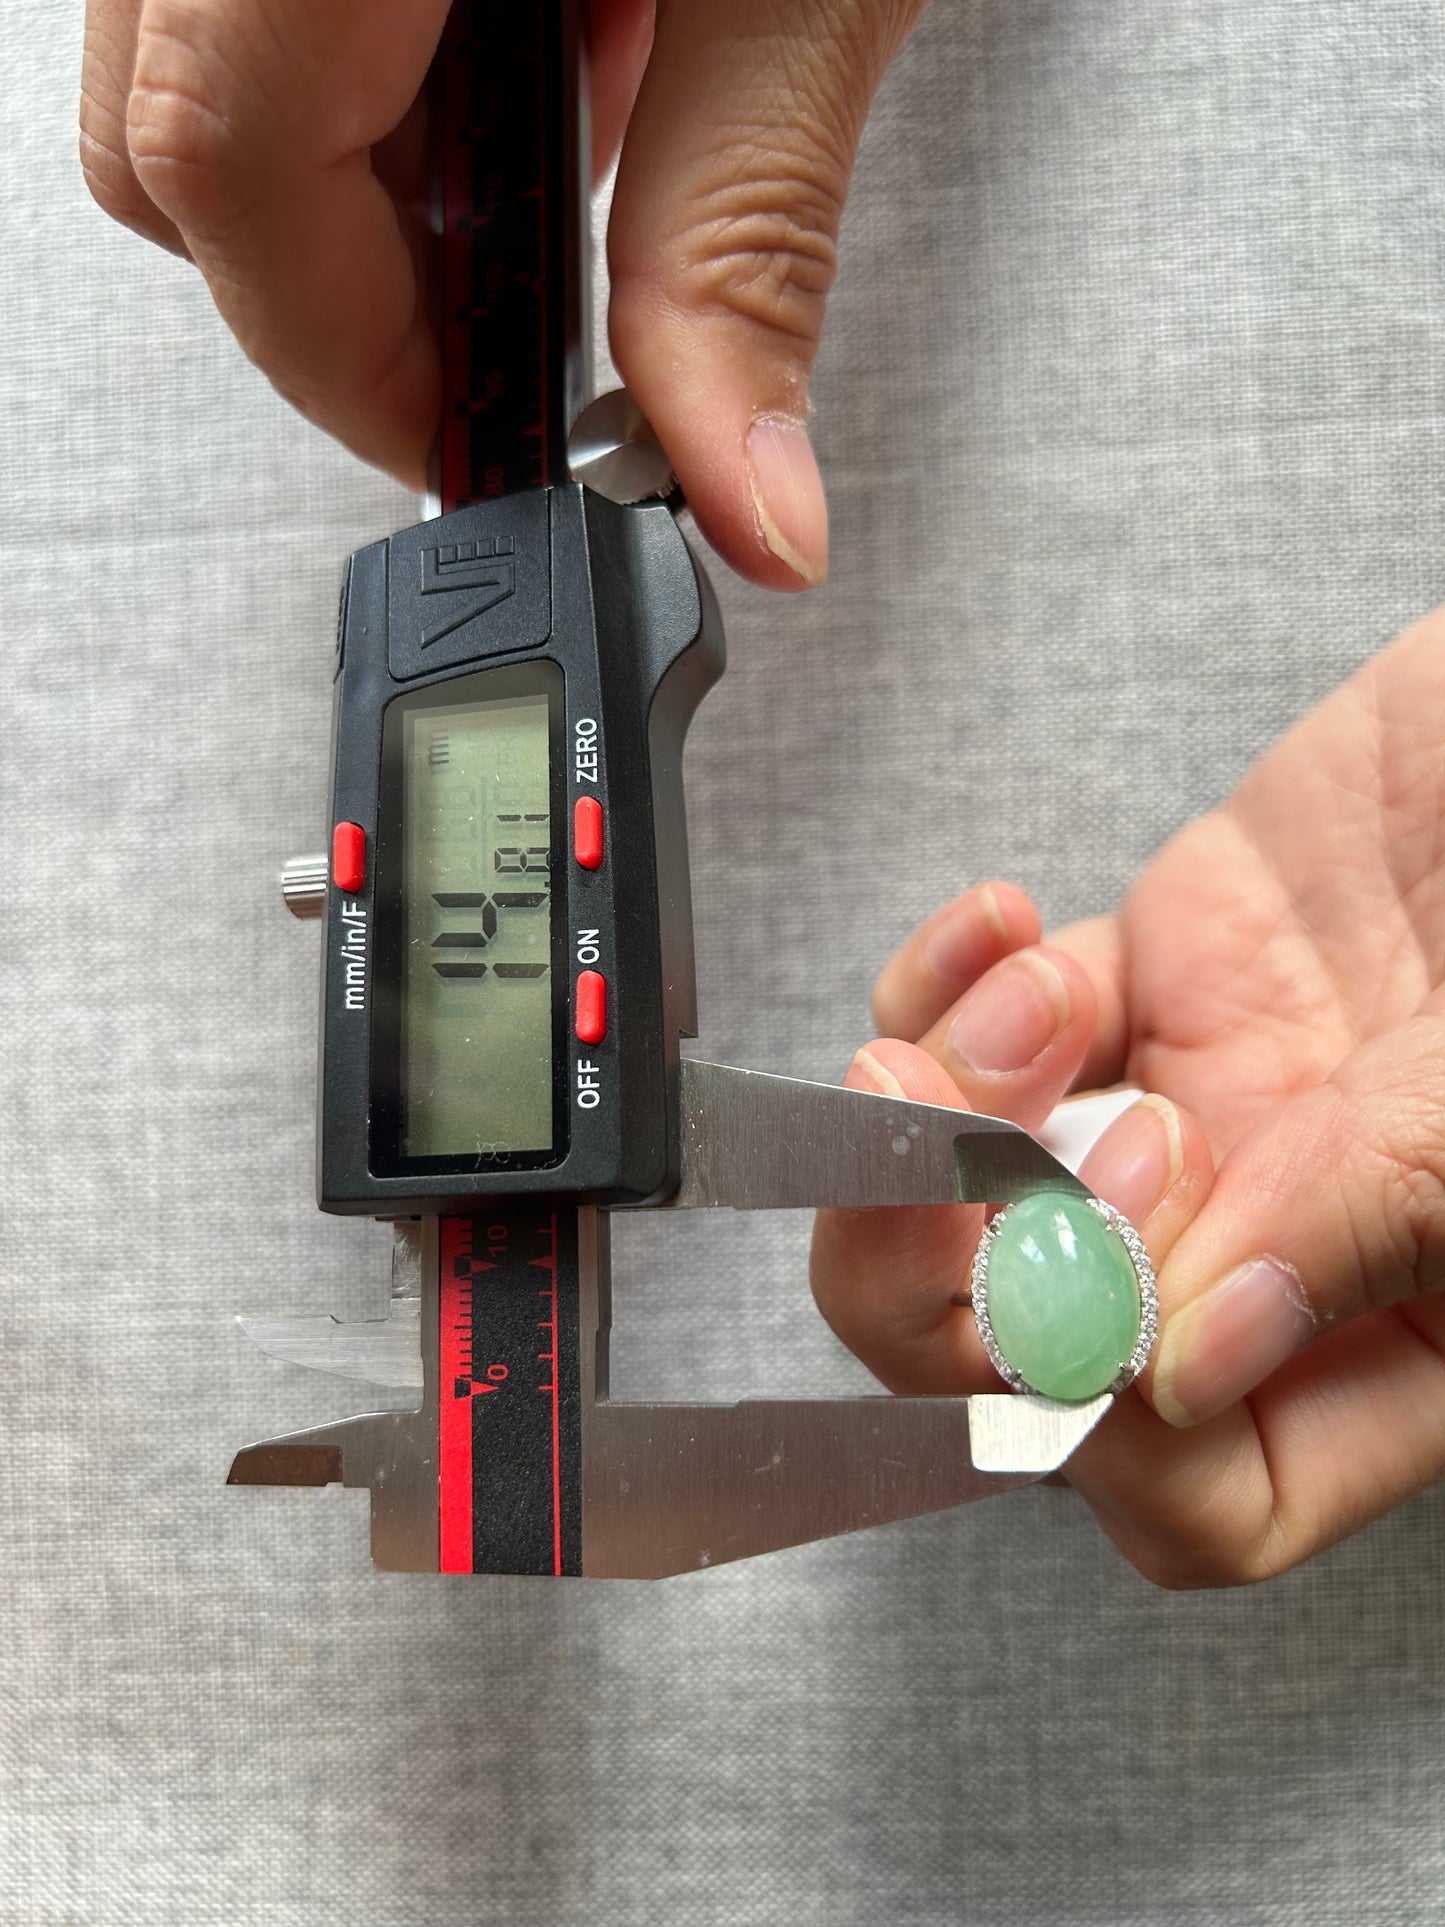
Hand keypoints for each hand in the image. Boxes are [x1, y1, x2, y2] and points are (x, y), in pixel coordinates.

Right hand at [80, 0, 926, 587]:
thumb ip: (750, 246)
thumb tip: (749, 506)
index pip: (229, 174)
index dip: (349, 361)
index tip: (475, 451)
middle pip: (173, 160)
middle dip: (347, 300)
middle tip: (518, 331)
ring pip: (190, 87)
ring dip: (365, 185)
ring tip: (558, 139)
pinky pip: (248, 8)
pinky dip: (371, 84)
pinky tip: (524, 52)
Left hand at [812, 611, 1444, 1586]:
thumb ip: (1383, 1214)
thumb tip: (1185, 1362)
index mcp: (1407, 1329)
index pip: (1213, 1492)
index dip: (1107, 1435)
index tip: (1082, 1302)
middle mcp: (1286, 1240)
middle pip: (1040, 1349)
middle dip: (942, 1271)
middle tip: (936, 1156)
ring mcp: (1216, 1107)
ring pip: (988, 1185)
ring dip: (949, 1110)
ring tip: (1027, 1009)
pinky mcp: (1164, 975)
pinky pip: (1002, 1023)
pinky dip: (956, 985)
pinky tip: (1000, 926)